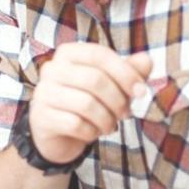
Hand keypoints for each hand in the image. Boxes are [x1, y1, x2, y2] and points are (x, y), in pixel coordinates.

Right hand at [29, 45, 151, 162]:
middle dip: (117, 100)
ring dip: (107, 119)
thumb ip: (130, 71)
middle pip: (94, 80)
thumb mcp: (112, 85)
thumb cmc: (88, 102)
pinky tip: (93, 132)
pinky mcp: (41, 117)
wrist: (58, 134)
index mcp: (68, 53)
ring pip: (86, 104)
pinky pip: (75, 124)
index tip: (141, 92)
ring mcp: (43, 93)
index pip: (100, 55)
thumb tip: (147, 60)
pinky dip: (91, 132)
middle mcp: (52, 69)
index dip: (125, 73)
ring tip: (110, 125)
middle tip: (125, 114)